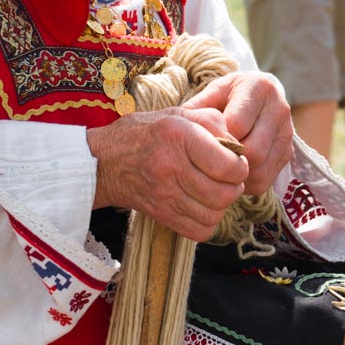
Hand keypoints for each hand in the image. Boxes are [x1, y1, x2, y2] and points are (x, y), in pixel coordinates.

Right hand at [88, 106, 250, 241]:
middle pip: (224, 193)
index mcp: (178, 136)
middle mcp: (171, 166)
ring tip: (215, 190)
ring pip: (215, 214)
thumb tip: (238, 145)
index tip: (236, 162)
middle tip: (229, 178)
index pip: (227, 165)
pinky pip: (200, 231)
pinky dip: (208, 222)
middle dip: (235, 187)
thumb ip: (211, 121)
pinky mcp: (161, 215)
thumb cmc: (145, 133)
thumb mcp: (176, 113)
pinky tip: (202, 206)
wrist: (104, 162)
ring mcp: (164, 195)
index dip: (241, 167)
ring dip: (222, 205)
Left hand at [183, 72, 292, 196]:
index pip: (237, 124)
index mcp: (259, 87)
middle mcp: (279, 109)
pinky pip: (265, 180)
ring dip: (236, 175)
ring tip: (219, 168)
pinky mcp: (288, 153)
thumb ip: (196, 110)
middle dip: (228, 160)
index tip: (202, 143)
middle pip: (253, 150)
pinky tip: (232, 174)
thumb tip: (178, 134)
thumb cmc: (227, 97)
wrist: (255, 98)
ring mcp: (287, 133)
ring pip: (260, 168)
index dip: (216, 139)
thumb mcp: (210, 94)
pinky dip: (245, 184)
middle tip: (209, 160)